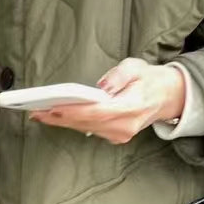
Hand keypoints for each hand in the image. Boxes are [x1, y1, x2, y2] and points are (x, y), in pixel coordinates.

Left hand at [28, 57, 184, 144]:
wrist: (167, 96)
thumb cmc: (149, 79)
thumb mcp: (136, 67)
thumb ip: (119, 76)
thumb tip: (101, 87)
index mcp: (131, 107)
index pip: (96, 111)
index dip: (73, 111)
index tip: (52, 107)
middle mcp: (125, 126)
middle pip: (86, 123)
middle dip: (59, 117)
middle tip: (35, 111)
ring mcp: (121, 134)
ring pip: (86, 128)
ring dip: (62, 121)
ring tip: (39, 113)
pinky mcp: (117, 136)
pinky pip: (90, 130)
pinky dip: (73, 123)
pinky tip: (57, 117)